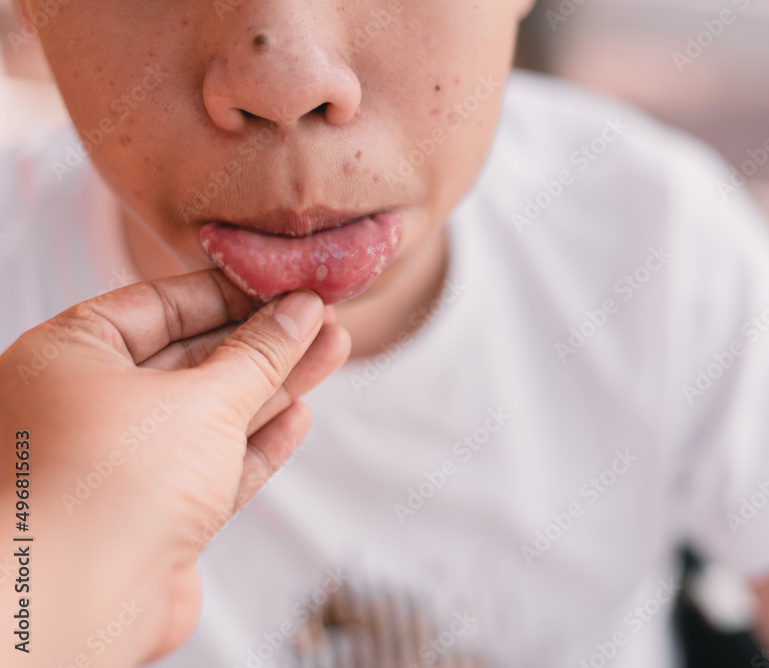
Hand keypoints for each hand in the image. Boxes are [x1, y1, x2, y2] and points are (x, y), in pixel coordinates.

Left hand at [0, 270, 349, 666]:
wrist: (79, 606)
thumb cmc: (112, 483)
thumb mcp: (202, 398)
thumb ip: (259, 353)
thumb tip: (301, 311)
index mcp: (67, 357)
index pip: (159, 304)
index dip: (230, 294)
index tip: (286, 287)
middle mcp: (85, 406)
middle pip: (190, 358)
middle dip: (263, 341)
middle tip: (321, 318)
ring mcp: (120, 463)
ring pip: (208, 412)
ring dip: (273, 385)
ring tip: (332, 350)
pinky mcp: (152, 513)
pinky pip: (211, 464)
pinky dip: (255, 441)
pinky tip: (299, 414)